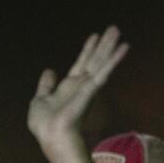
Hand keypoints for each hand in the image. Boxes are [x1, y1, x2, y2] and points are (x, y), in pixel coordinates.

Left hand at [27, 27, 128, 153]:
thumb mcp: (39, 100)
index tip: (94, 36)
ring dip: (110, 46)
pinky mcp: (91, 88)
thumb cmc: (44, 124)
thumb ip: (46, 85)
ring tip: (117, 30)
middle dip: (104, 44)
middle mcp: (81, 84)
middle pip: (94, 60)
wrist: (49, 135)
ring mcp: (87, 86)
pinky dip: (114, 59)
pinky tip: (124, 47)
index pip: (81, 63)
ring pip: (101, 61)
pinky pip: (104, 70)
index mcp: (69, 86)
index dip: (87, 50)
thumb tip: (49, 70)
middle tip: (113, 28)